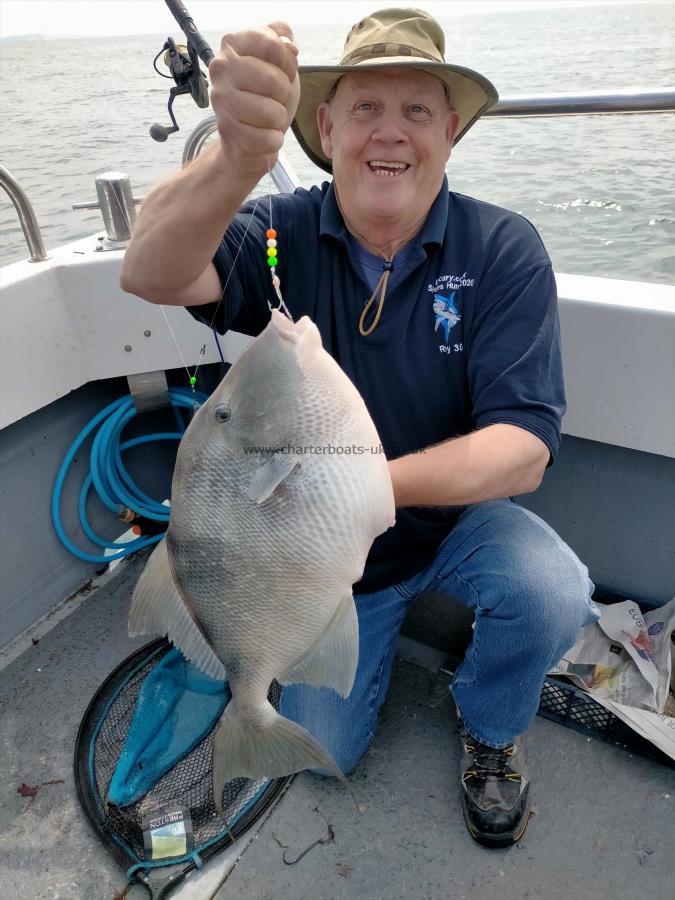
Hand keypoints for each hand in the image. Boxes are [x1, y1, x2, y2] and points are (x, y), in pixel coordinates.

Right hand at [209, 22, 299, 180]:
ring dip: (279, 119)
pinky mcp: (227, 131)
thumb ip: (283, 42)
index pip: (275, 46)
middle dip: (284, 95)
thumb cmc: (263, 94)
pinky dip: (273, 140)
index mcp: (233, 43)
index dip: (288, 64)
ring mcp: (221, 101)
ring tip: (266, 117)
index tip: (281, 72)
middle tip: (273, 99)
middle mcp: (221, 69)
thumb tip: (289, 45)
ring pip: (273, 113)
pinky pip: (270, 139)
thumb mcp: (277, 61)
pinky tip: (262, 134)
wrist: (245, 135)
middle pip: (275, 81)